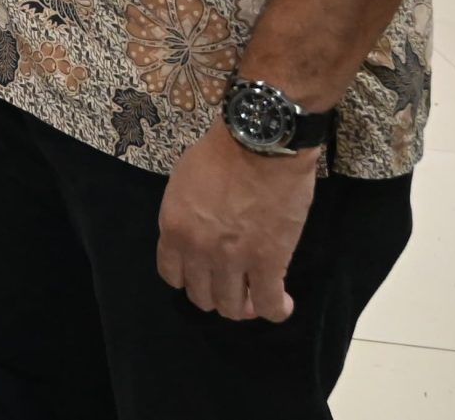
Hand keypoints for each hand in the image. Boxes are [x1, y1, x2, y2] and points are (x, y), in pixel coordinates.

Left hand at [156, 120, 317, 320]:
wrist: (259, 145)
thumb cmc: (221, 153)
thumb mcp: (183, 183)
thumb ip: (185, 215)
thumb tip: (196, 232)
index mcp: (173, 228)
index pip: (171, 275)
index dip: (189, 279)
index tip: (204, 275)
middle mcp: (198, 250)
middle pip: (201, 296)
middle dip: (216, 295)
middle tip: (234, 287)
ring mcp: (232, 260)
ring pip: (232, 307)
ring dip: (244, 307)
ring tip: (257, 296)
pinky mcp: (269, 263)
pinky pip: (268, 303)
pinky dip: (275, 309)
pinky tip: (282, 303)